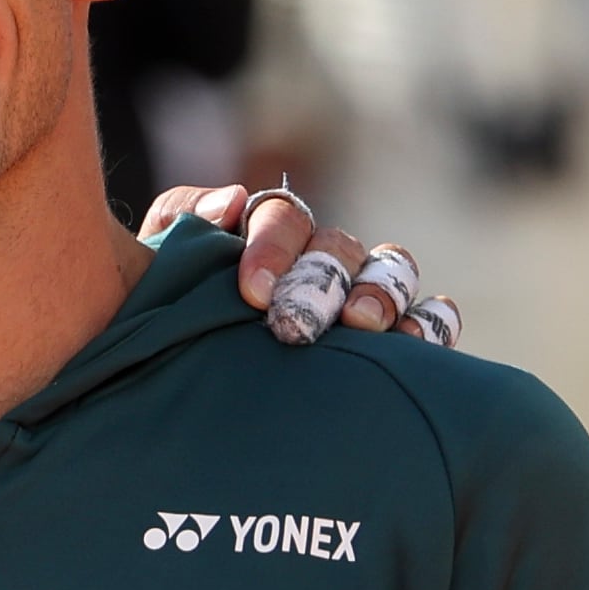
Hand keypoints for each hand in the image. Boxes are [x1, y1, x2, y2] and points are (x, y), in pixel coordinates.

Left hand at [138, 184, 451, 343]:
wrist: (169, 389)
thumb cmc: (165, 323)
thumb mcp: (157, 271)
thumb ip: (183, 224)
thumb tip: (232, 200)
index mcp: (266, 235)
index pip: (280, 216)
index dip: (273, 246)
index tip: (252, 293)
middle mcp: (319, 258)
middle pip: (340, 246)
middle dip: (320, 281)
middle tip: (296, 326)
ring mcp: (361, 295)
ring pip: (391, 271)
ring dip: (380, 294)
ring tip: (361, 327)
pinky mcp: (393, 340)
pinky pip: (431, 319)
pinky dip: (430, 326)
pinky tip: (416, 348)